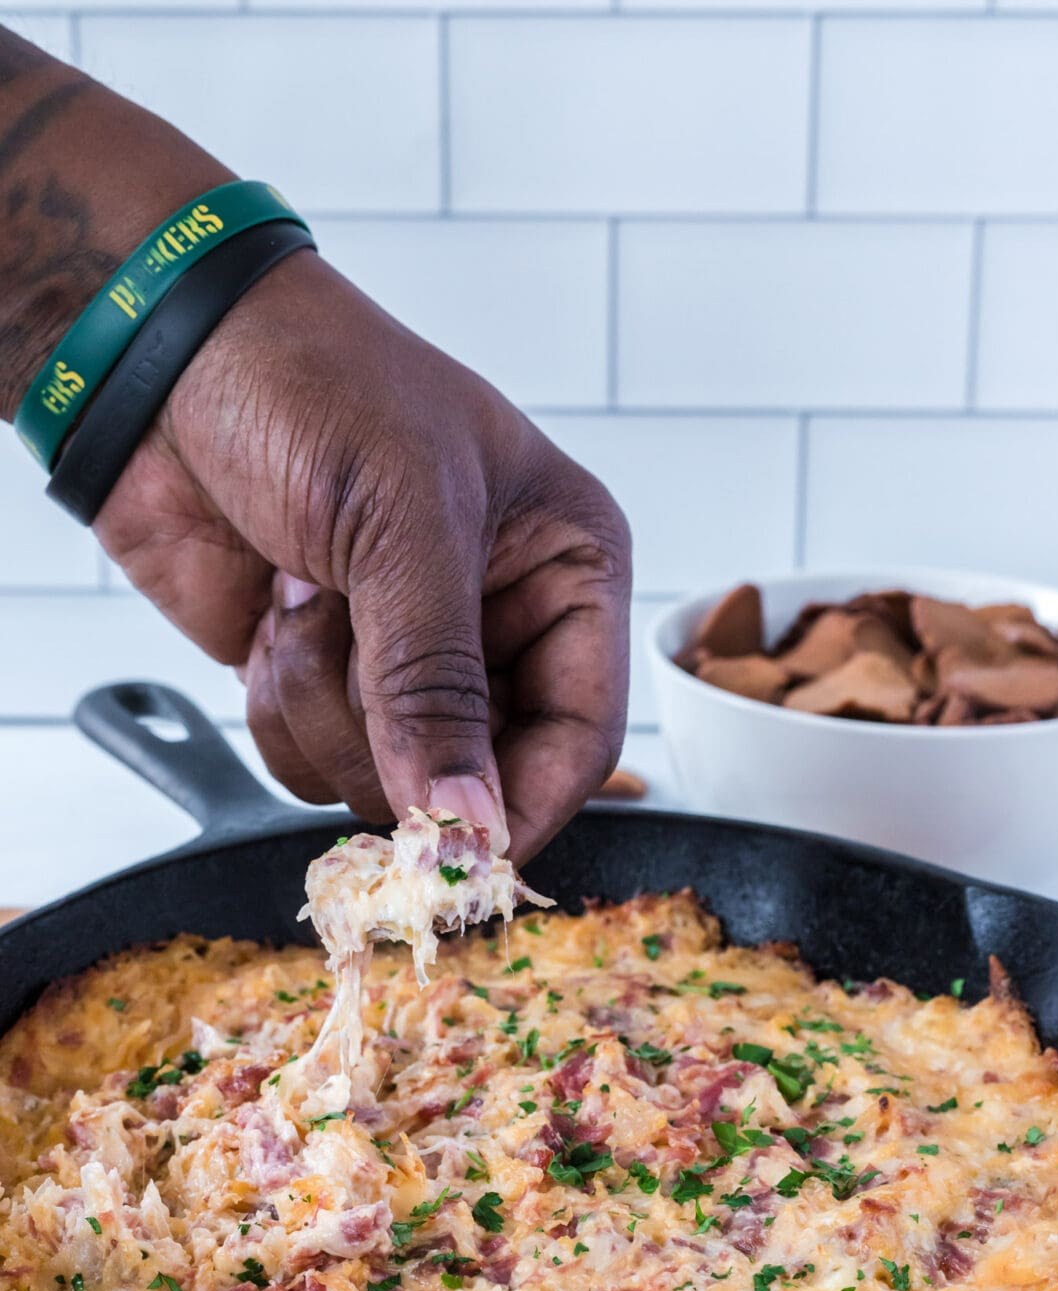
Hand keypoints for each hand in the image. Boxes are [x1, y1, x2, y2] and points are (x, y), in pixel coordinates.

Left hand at [94, 249, 630, 860]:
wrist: (163, 360)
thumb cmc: (315, 387)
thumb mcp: (405, 523)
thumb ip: (439, 685)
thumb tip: (466, 825)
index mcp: (565, 568)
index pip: (580, 735)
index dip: (523, 803)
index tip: (458, 851)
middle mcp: (498, 625)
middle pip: (479, 774)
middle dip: (398, 729)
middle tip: (352, 647)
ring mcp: (406, 659)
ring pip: (385, 777)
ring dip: (325, 702)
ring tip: (306, 593)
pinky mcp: (326, 680)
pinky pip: (312, 761)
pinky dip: (280, 705)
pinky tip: (274, 610)